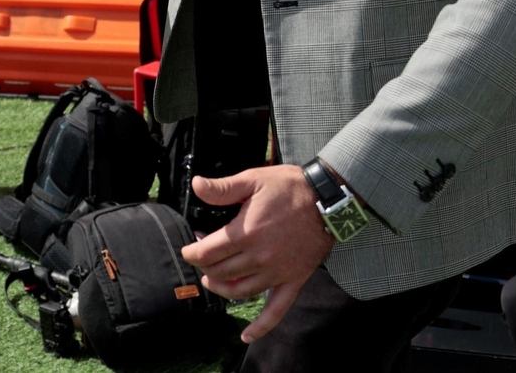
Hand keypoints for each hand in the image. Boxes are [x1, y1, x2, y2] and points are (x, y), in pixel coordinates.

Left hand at [180, 165, 334, 343]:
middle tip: (202, 260)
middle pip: (220, 272)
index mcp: (245, 233)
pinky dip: (260, 326)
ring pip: (240, 292)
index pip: (207, 253)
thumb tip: (196, 185)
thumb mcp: (253, 180)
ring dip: (221, 290)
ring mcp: (276, 272)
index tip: (190, 250)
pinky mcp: (293, 280)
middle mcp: (259, 257)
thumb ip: (222, 188)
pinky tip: (247, 336)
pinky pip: (276, 310)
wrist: (326, 200)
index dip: (193, 253)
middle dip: (205, 268)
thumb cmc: (289, 188)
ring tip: (213, 282)